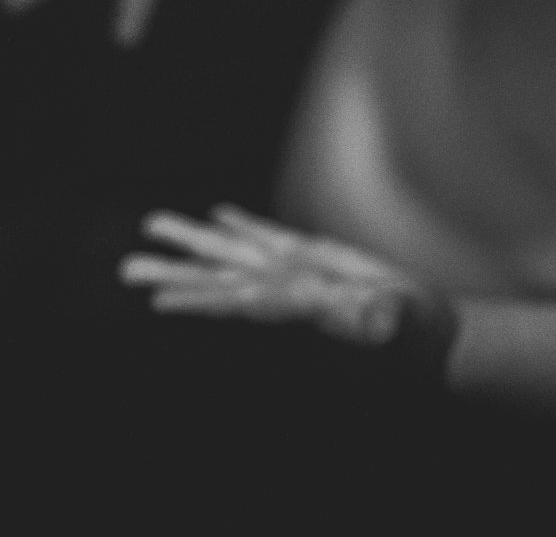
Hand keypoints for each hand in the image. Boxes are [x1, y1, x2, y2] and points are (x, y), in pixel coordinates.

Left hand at [119, 205, 432, 347]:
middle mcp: (286, 293)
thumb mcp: (401, 324)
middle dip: (175, 271)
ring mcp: (298, 274)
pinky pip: (270, 237)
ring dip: (194, 240)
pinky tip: (218, 215)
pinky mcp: (317, 258)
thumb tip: (375, 316)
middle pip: (220, 279)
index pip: (239, 304)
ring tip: (153, 225)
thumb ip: (384, 319)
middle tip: (128, 268)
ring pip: (236, 251)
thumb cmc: (416, 336)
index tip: (158, 302)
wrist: (427, 339)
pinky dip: (242, 224)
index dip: (200, 300)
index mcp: (298, 309)